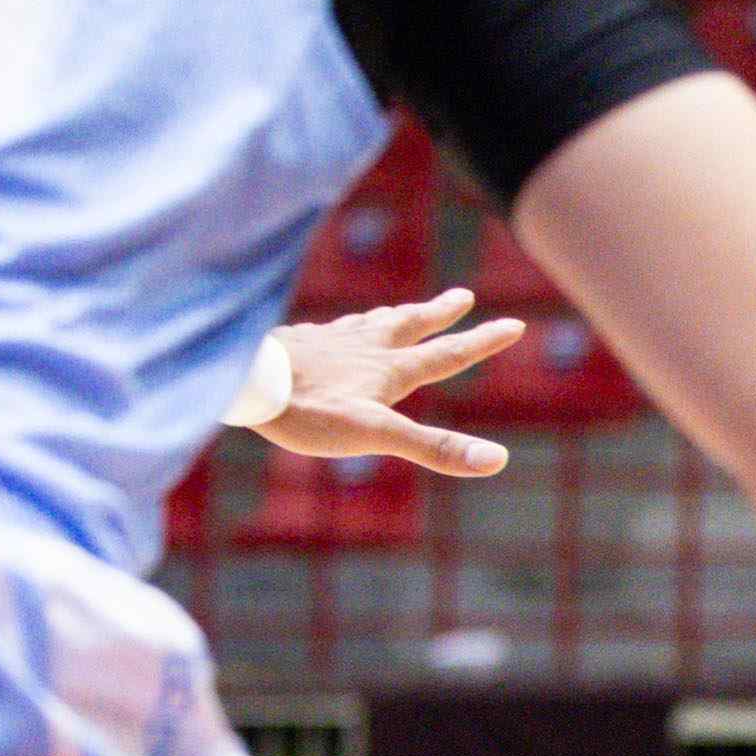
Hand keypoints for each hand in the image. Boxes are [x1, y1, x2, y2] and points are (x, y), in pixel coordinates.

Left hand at [236, 291, 521, 475]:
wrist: (240, 379)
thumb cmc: (306, 411)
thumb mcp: (376, 434)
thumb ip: (434, 447)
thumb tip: (497, 460)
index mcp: (389, 369)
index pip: (447, 354)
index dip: (482, 342)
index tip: (515, 324)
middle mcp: (363, 347)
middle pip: (410, 324)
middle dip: (439, 313)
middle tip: (463, 295)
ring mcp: (327, 341)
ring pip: (369, 323)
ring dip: (392, 316)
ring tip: (400, 311)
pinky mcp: (294, 344)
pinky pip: (325, 331)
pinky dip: (340, 328)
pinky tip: (329, 333)